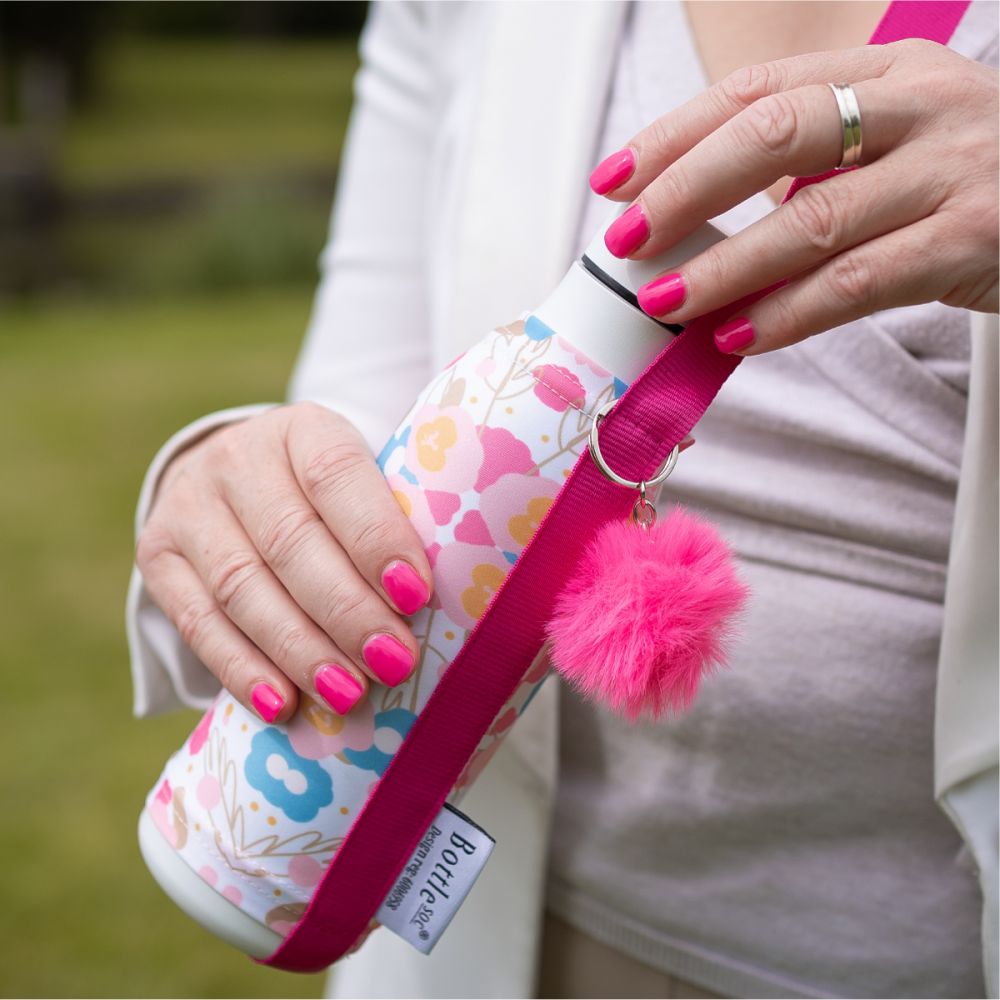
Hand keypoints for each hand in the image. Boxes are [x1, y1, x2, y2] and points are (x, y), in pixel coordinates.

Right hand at [136, 403, 432, 722]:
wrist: (237, 479)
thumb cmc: (329, 497)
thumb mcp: (362, 485)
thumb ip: (391, 529)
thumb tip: (430, 614)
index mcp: (304, 430)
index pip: (338, 477)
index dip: (376, 538)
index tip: (415, 597)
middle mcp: (237, 458)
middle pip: (290, 541)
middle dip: (346, 611)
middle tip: (392, 662)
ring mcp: (189, 505)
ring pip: (242, 587)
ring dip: (299, 649)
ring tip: (347, 694)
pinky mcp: (158, 554)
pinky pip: (198, 621)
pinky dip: (242, 668)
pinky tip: (282, 704)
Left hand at [590, 39, 998, 353]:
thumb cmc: (969, 177)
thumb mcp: (895, 141)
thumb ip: (814, 164)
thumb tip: (697, 222)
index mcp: (886, 71)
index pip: (758, 89)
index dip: (674, 134)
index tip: (612, 181)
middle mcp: (920, 106)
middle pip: (775, 135)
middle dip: (686, 190)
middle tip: (627, 241)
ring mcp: (953, 170)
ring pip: (813, 219)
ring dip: (727, 267)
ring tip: (666, 302)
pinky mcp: (975, 239)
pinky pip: (860, 282)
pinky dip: (789, 314)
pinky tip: (737, 337)